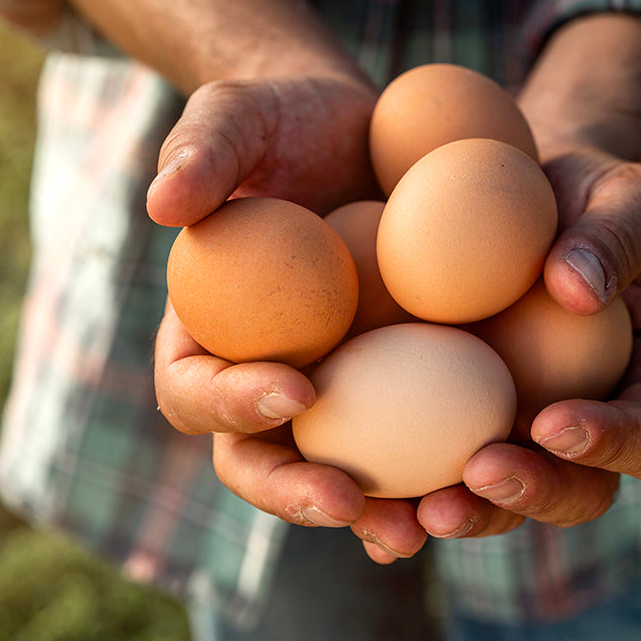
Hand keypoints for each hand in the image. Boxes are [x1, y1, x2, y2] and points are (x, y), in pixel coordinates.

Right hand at [152, 74, 429, 562]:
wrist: (362, 133)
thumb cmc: (286, 123)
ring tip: (421, 524)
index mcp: (210, 333)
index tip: (296, 387)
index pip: (195, 389)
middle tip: (348, 500)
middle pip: (261, 460)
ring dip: (375, 509)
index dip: (231, 402)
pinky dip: (434, 471)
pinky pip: (412, 438)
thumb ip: (201, 150)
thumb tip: (163, 206)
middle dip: (296, 491)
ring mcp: (336, 385)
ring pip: (339, 470)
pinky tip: (477, 482)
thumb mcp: (240, 116)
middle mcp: (265, 374)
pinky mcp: (398, 381)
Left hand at [416, 146, 640, 540]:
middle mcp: (580, 422)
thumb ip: (620, 234)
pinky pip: (427, 473)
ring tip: (416, 511)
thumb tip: (576, 291)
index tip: (556, 422)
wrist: (515, 202)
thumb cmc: (580, 197)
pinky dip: (399, 500)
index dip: (615, 442)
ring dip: (463, 513)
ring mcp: (511, 429)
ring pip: (497, 499)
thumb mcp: (623, 194)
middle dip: (534, 494)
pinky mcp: (448, 424)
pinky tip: (359, 501)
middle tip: (483, 473)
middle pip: (576, 490)